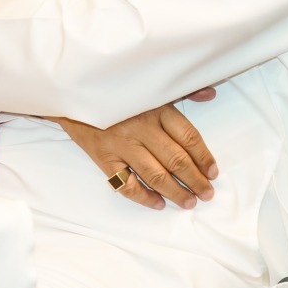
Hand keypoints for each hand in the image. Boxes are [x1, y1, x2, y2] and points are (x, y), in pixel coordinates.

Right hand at [56, 98, 218, 210]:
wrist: (74, 91)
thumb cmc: (118, 88)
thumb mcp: (150, 84)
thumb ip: (183, 90)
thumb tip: (211, 95)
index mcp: (156, 107)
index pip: (188, 137)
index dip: (204, 157)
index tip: (213, 172)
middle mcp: (141, 127)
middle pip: (176, 160)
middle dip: (195, 181)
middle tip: (207, 194)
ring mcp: (121, 145)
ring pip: (155, 176)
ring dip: (175, 193)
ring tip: (189, 202)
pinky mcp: (104, 158)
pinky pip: (126, 185)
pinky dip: (144, 198)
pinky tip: (157, 203)